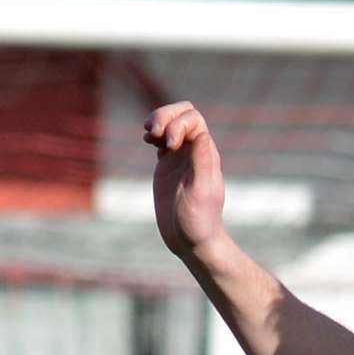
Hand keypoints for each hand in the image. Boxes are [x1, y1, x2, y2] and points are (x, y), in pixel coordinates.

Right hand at [144, 101, 227, 260]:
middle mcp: (194, 152)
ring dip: (157, 121)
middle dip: (164, 115)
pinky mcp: (166, 167)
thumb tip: (202, 134)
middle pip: (182, 114)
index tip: (169, 146)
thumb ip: (202, 162)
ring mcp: (180, 158)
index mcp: (206, 154)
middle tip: (153, 133)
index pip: (193, 118)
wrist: (191, 240)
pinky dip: (152, 134)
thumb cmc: (198, 219)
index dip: (177, 123)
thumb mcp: (201, 191)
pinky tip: (147, 141)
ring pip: (170, 123)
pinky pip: (161, 140)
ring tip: (149, 135)